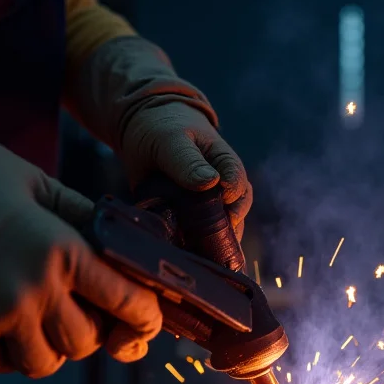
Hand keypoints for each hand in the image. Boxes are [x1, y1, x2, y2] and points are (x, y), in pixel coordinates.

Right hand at [0, 132, 162, 376]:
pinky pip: (0, 364)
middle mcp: (34, 289)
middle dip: (89, 333)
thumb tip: (126, 249)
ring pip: (45, 363)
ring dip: (48, 347)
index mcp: (63, 250)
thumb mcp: (44, 188)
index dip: (145, 319)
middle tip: (76, 312)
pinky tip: (1, 323)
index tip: (144, 324)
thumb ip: (86, 222)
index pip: (126, 302)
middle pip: (85, 343)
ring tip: (35, 319)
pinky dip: (7, 353)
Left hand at [121, 101, 251, 241]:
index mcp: (226, 165)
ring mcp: (207, 206)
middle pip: (235, 217)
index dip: (231, 201)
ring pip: (218, 232)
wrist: (143, 131)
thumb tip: (212, 183)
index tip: (219, 208)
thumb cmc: (162, 128)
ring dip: (208, 245)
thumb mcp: (171, 140)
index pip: (239, 188)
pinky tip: (181, 254)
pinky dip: (190, 247)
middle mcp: (222, 189)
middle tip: (206, 246)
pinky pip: (195, 237)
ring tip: (193, 255)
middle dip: (223, 234)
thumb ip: (188, 161)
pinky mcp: (188, 219)